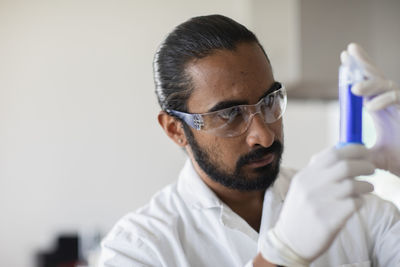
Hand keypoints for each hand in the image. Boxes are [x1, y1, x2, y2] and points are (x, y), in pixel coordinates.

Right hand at [260, 145, 374, 265]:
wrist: (290, 240)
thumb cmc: (300, 212)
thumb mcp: (301, 187)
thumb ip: (317, 172)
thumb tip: (342, 153)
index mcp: (304, 176)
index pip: (332, 154)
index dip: (353, 149)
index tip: (363, 151)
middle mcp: (311, 187)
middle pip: (346, 166)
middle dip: (364, 164)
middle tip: (371, 168)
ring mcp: (320, 203)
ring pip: (353, 185)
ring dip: (366, 184)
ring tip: (368, 187)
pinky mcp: (330, 220)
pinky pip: (355, 204)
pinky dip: (361, 201)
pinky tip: (357, 203)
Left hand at [341, 43, 399, 175]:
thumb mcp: (374, 155)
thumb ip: (358, 150)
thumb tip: (339, 152)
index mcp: (378, 108)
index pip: (365, 85)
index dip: (356, 71)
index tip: (344, 58)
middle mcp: (389, 103)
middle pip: (375, 77)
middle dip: (362, 63)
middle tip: (349, 50)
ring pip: (385, 84)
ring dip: (369, 84)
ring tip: (354, 89)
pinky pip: (397, 97)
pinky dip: (384, 100)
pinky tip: (370, 107)